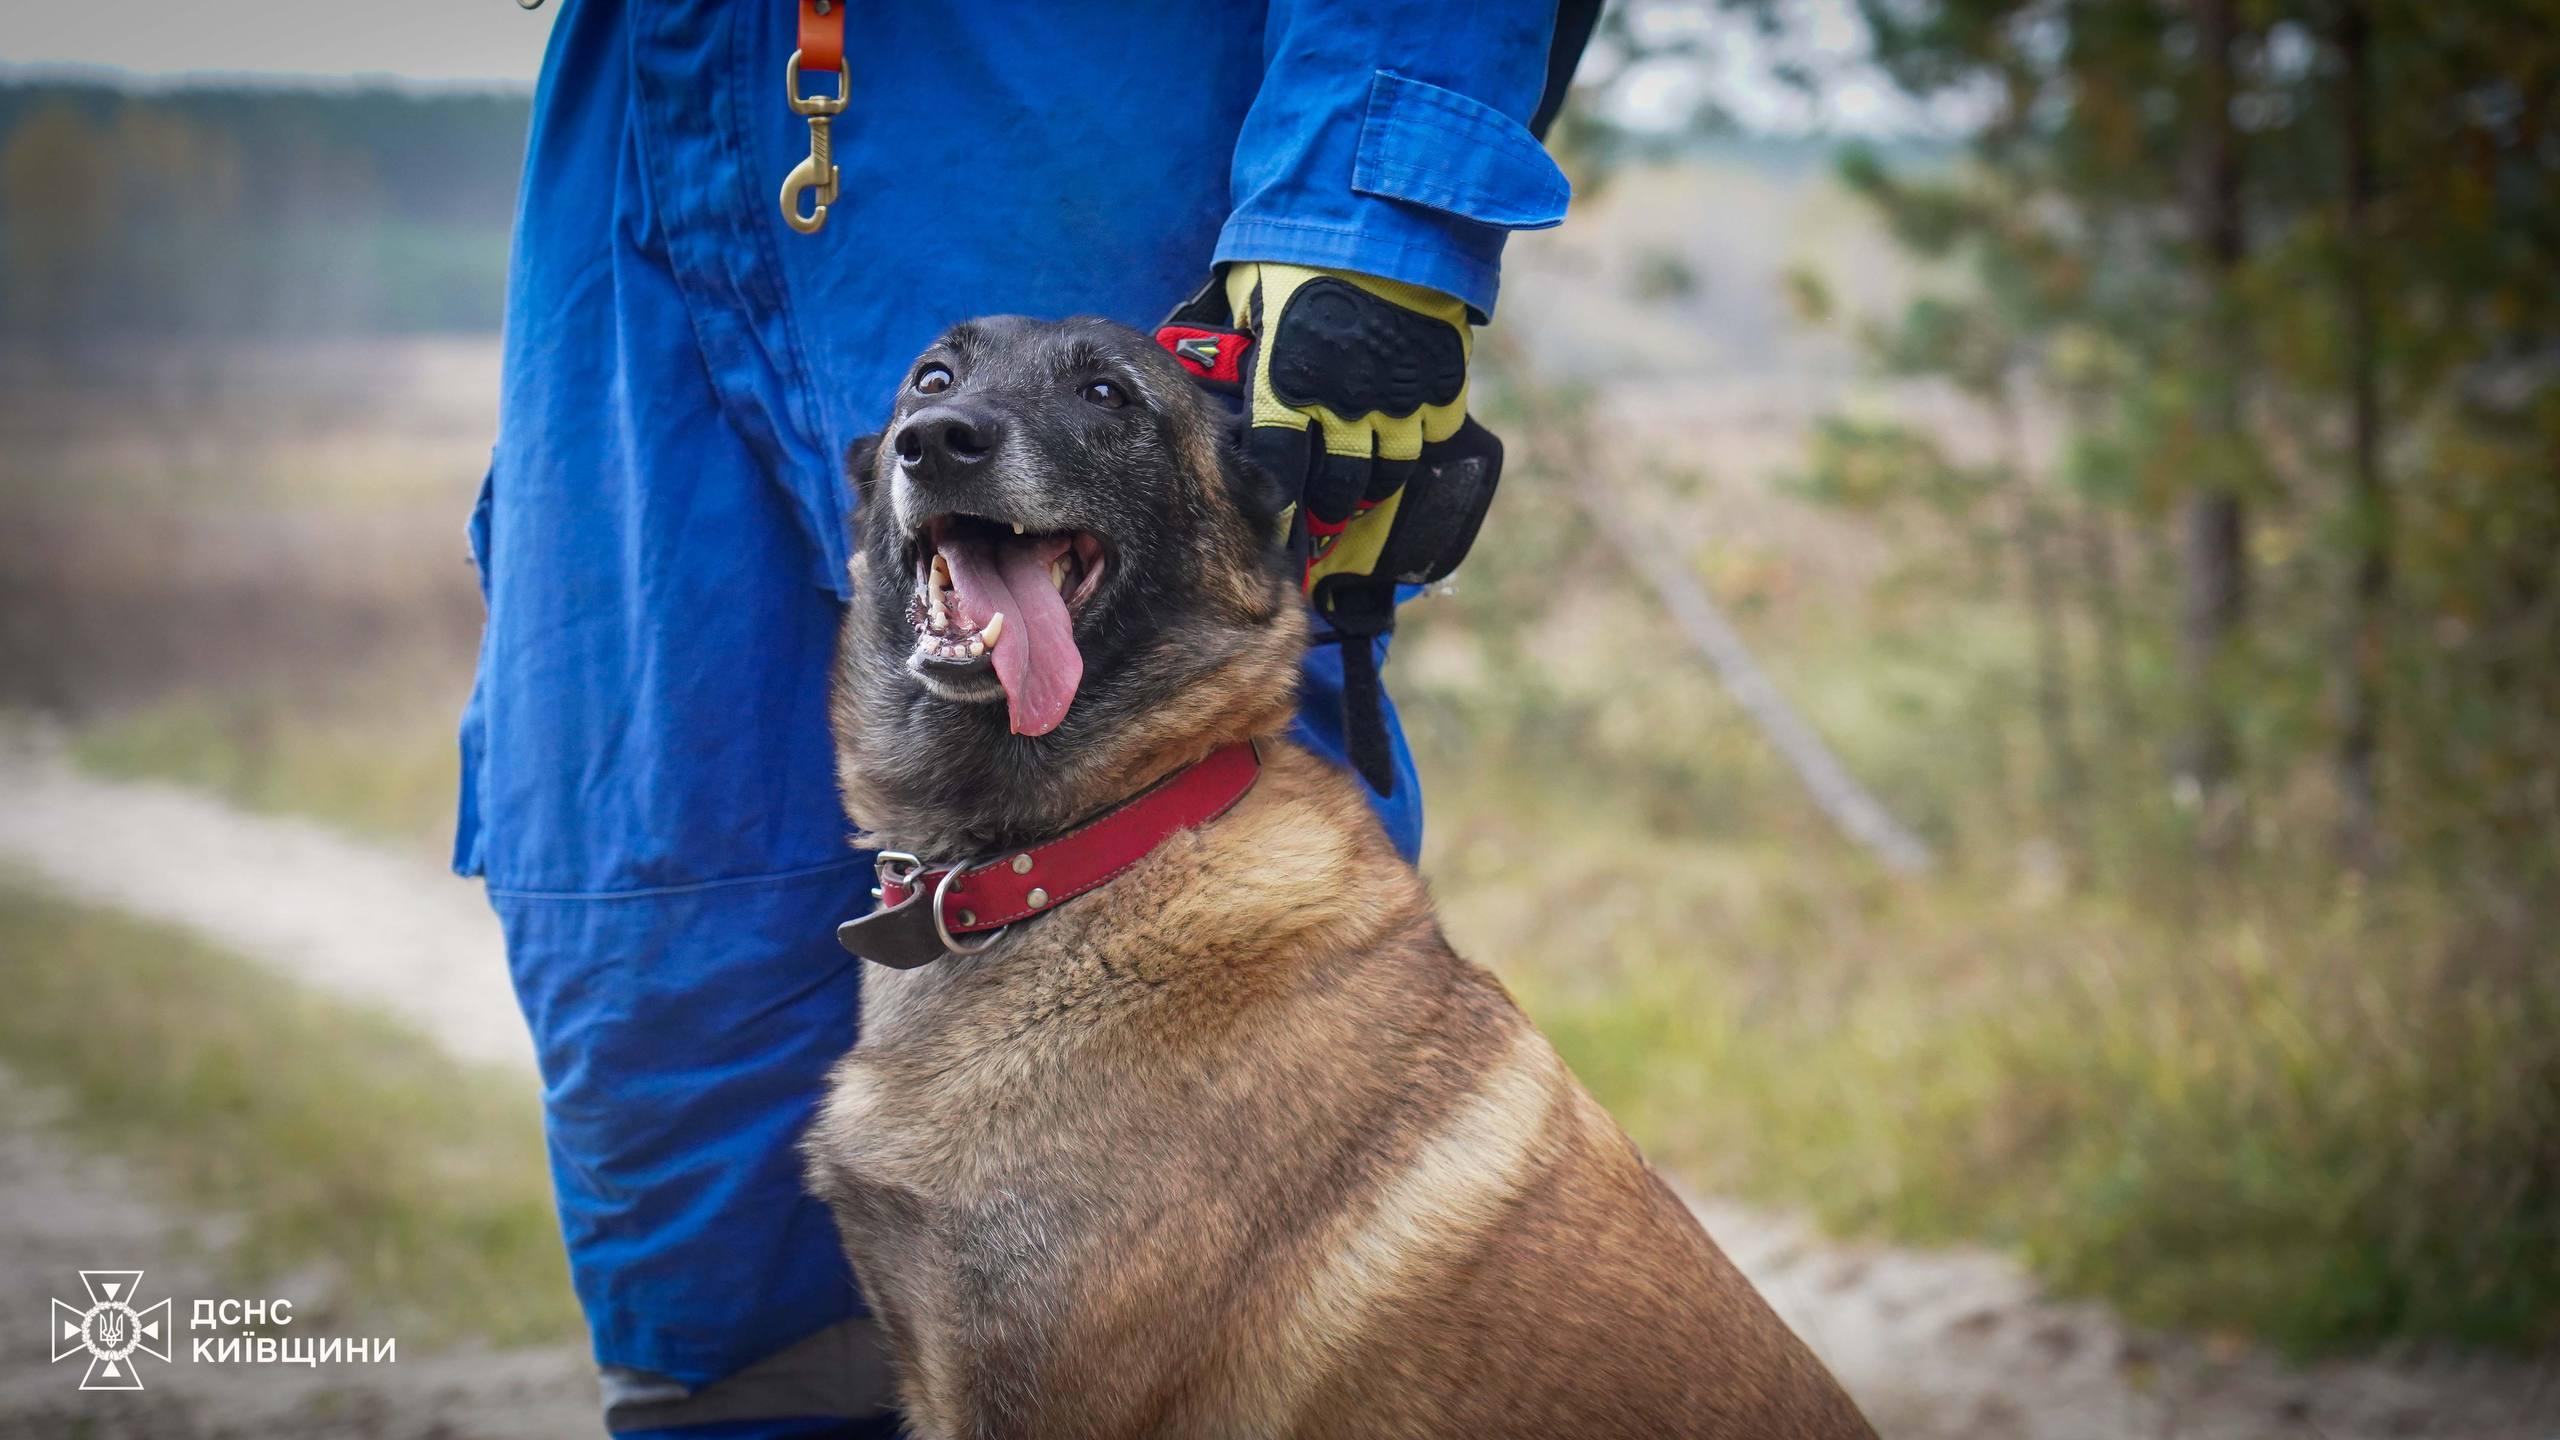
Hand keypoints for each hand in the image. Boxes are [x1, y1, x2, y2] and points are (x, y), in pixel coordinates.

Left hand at [1223, 262, 1472, 591]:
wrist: (1379, 214)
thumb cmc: (1299, 248)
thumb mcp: (1250, 297)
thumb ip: (1245, 343)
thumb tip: (1224, 367)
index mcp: (1287, 388)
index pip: (1280, 471)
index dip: (1277, 498)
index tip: (1276, 508)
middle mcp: (1344, 406)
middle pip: (1340, 485)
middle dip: (1329, 504)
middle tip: (1324, 509)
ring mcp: (1398, 396)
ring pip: (1390, 469)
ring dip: (1375, 483)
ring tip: (1365, 487)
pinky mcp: (1441, 378)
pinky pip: (1434, 431)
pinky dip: (1420, 439)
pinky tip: (1406, 439)